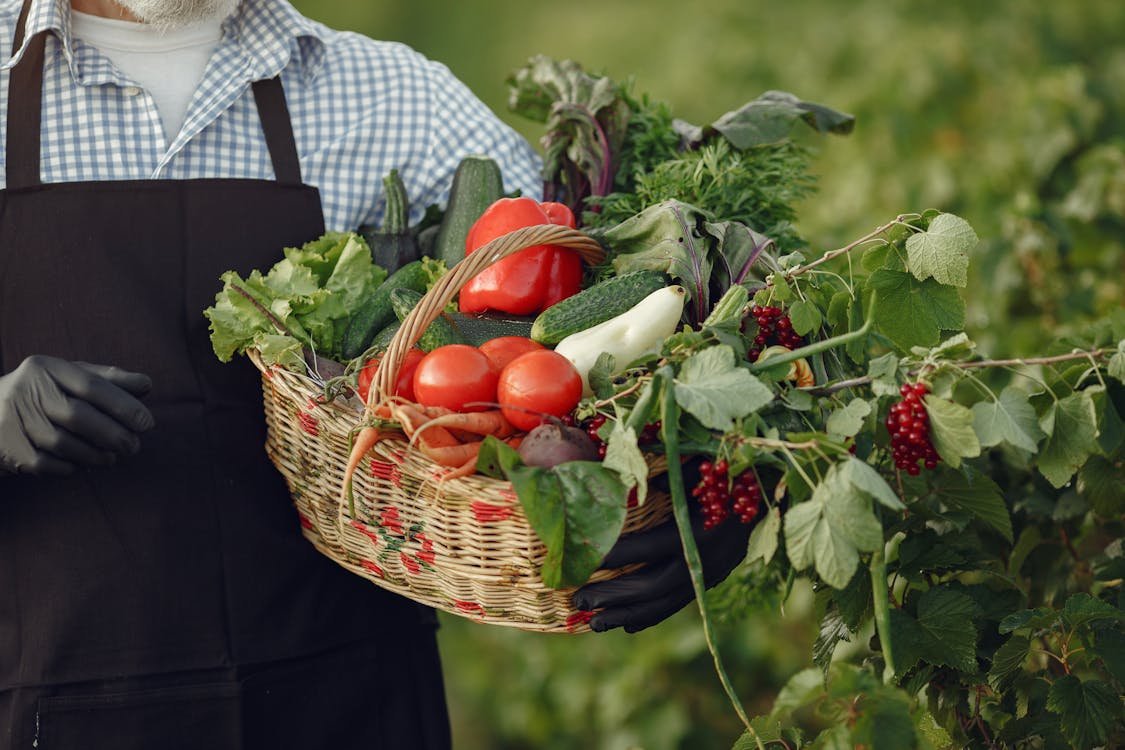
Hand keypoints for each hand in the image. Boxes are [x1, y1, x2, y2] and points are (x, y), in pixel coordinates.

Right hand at [0, 355, 154, 476]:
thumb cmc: (46, 393)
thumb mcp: (73, 378)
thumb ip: (110, 380)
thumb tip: (146, 384)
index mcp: (46, 368)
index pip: (92, 385)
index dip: (124, 405)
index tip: (147, 423)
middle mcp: (26, 390)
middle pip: (77, 415)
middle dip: (112, 434)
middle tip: (134, 446)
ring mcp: (10, 419)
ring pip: (62, 443)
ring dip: (94, 455)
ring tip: (112, 457)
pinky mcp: (6, 446)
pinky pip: (45, 463)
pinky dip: (69, 467)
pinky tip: (83, 465)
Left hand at [572, 461, 758, 632]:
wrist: (773, 492)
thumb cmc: (727, 473)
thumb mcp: (693, 471)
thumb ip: (663, 482)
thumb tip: (625, 485)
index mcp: (698, 531)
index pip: (649, 547)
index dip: (616, 555)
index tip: (585, 558)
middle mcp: (705, 559)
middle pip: (653, 586)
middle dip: (613, 595)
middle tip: (579, 599)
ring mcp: (711, 574)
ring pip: (665, 603)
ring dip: (627, 615)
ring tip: (594, 624)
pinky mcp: (712, 579)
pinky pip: (678, 603)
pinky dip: (652, 615)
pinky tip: (627, 624)